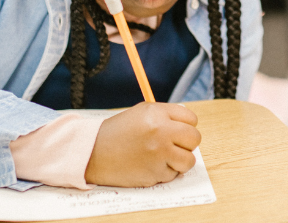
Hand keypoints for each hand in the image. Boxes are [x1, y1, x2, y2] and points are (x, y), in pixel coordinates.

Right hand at [84, 102, 200, 186]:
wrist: (93, 153)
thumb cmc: (117, 133)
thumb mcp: (141, 113)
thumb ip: (166, 116)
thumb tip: (189, 124)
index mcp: (157, 113)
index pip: (192, 119)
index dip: (185, 126)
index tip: (177, 131)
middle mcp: (161, 131)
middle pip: (194, 138)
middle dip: (186, 144)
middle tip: (173, 145)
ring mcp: (159, 153)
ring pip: (189, 160)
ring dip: (179, 161)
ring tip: (163, 157)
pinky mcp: (156, 172)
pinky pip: (173, 174)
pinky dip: (165, 172)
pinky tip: (150, 165)